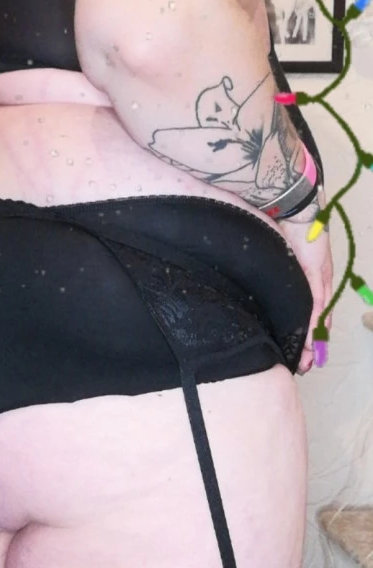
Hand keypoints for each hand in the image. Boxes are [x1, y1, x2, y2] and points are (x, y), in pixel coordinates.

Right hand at [277, 189, 333, 375]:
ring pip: (318, 316)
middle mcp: (317, 277)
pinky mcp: (317, 273)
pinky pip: (317, 303)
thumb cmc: (279, 223)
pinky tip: (312, 341)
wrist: (291, 202)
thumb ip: (268, 273)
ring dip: (314, 340)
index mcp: (307, 272)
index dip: (306, 330)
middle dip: (312, 344)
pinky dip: (315, 324)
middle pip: (317, 317)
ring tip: (309, 360)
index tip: (302, 351)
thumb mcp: (272, 254)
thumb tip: (249, 286)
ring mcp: (319, 276)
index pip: (309, 307)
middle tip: (307, 365)